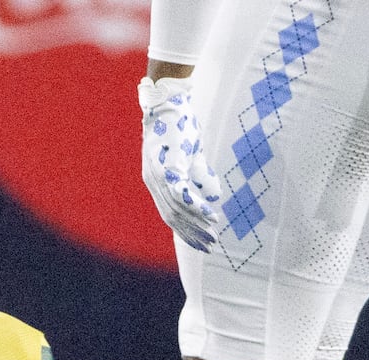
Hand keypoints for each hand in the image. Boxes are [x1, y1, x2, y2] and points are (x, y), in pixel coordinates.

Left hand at [138, 76, 220, 252]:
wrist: (170, 103)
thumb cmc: (181, 128)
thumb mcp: (192, 156)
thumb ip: (200, 176)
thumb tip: (215, 195)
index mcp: (156, 183)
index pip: (170, 214)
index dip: (186, 230)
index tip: (202, 243)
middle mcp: (153, 182)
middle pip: (172, 217)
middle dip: (192, 233)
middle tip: (210, 246)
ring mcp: (158, 175)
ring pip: (177, 208)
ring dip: (197, 223)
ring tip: (213, 232)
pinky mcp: (168, 166)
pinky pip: (182, 193)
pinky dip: (196, 206)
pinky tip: (210, 214)